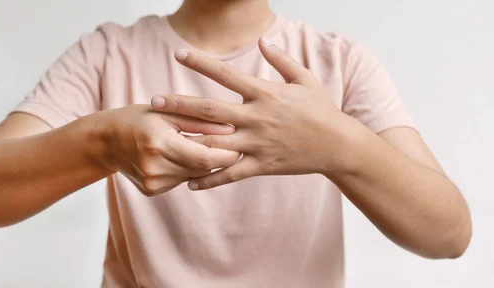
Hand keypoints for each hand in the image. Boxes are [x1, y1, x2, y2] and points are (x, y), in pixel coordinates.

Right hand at [98, 104, 240, 195]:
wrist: (106, 140)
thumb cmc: (140, 119)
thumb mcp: (167, 113)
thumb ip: (199, 120)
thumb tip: (232, 127)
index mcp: (158, 142)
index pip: (204, 156)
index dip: (227, 154)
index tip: (242, 144)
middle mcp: (154, 167)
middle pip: (201, 169)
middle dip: (221, 160)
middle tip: (238, 148)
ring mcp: (151, 182)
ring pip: (194, 176)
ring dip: (205, 164)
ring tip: (210, 148)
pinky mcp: (151, 190)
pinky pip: (181, 180)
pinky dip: (188, 169)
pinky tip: (185, 157)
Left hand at [150, 39, 358, 189]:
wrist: (338, 145)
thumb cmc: (321, 110)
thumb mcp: (304, 79)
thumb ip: (281, 59)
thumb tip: (263, 40)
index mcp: (265, 94)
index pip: (226, 75)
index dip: (200, 63)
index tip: (178, 55)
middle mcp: (256, 118)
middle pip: (210, 110)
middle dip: (180, 105)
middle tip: (155, 101)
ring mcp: (257, 143)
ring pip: (215, 144)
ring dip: (187, 142)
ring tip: (162, 140)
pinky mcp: (261, 165)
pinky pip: (231, 174)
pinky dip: (210, 180)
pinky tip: (190, 183)